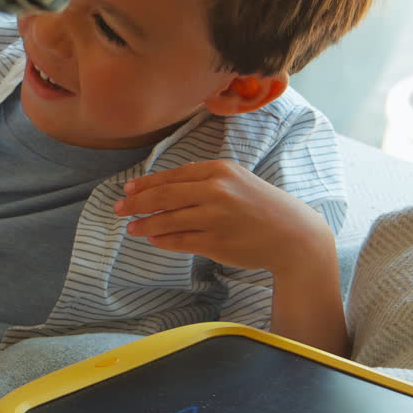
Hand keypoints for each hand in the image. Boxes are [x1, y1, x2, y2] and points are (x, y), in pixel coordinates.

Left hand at [114, 160, 332, 274]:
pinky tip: (154, 240)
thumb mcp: (237, 181)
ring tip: (131, 228)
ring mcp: (215, 217)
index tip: (128, 190)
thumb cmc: (263, 207)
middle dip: (136, 203)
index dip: (146, 184)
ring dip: (145, 225)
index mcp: (219, 170)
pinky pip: (180, 241)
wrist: (294, 235)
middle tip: (118, 209)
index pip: (173, 176)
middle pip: (163, 196)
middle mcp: (216, 191)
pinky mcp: (216, 242)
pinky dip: (163, 240)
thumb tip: (164, 190)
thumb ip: (204, 182)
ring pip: (168, 220)